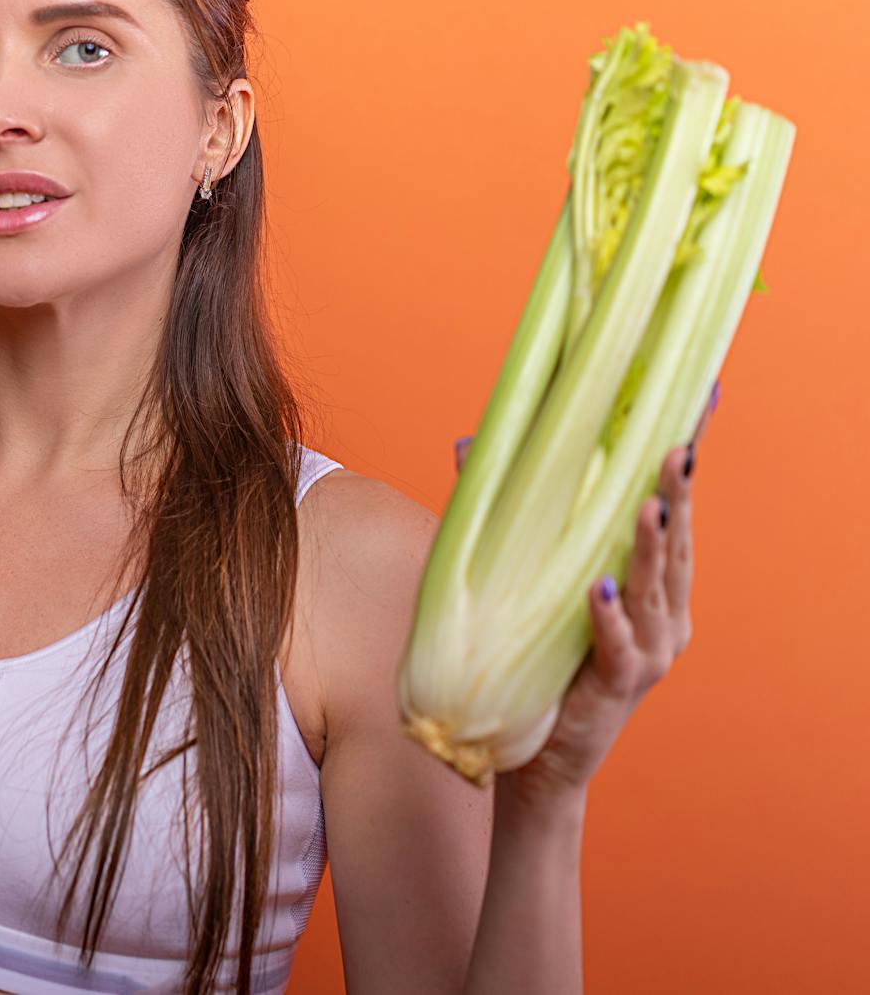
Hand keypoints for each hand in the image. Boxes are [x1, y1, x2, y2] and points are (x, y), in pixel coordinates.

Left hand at [452, 381, 719, 807]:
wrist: (532, 760)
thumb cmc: (534, 662)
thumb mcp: (524, 579)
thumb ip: (506, 515)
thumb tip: (470, 443)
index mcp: (650, 586)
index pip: (670, 515)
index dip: (681, 466)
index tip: (697, 408)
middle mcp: (663, 615)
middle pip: (673, 545)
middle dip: (676, 494)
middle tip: (676, 445)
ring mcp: (648, 653)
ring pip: (653, 590)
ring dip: (648, 545)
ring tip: (648, 503)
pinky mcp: (617, 687)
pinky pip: (616, 648)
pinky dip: (610, 618)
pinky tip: (601, 588)